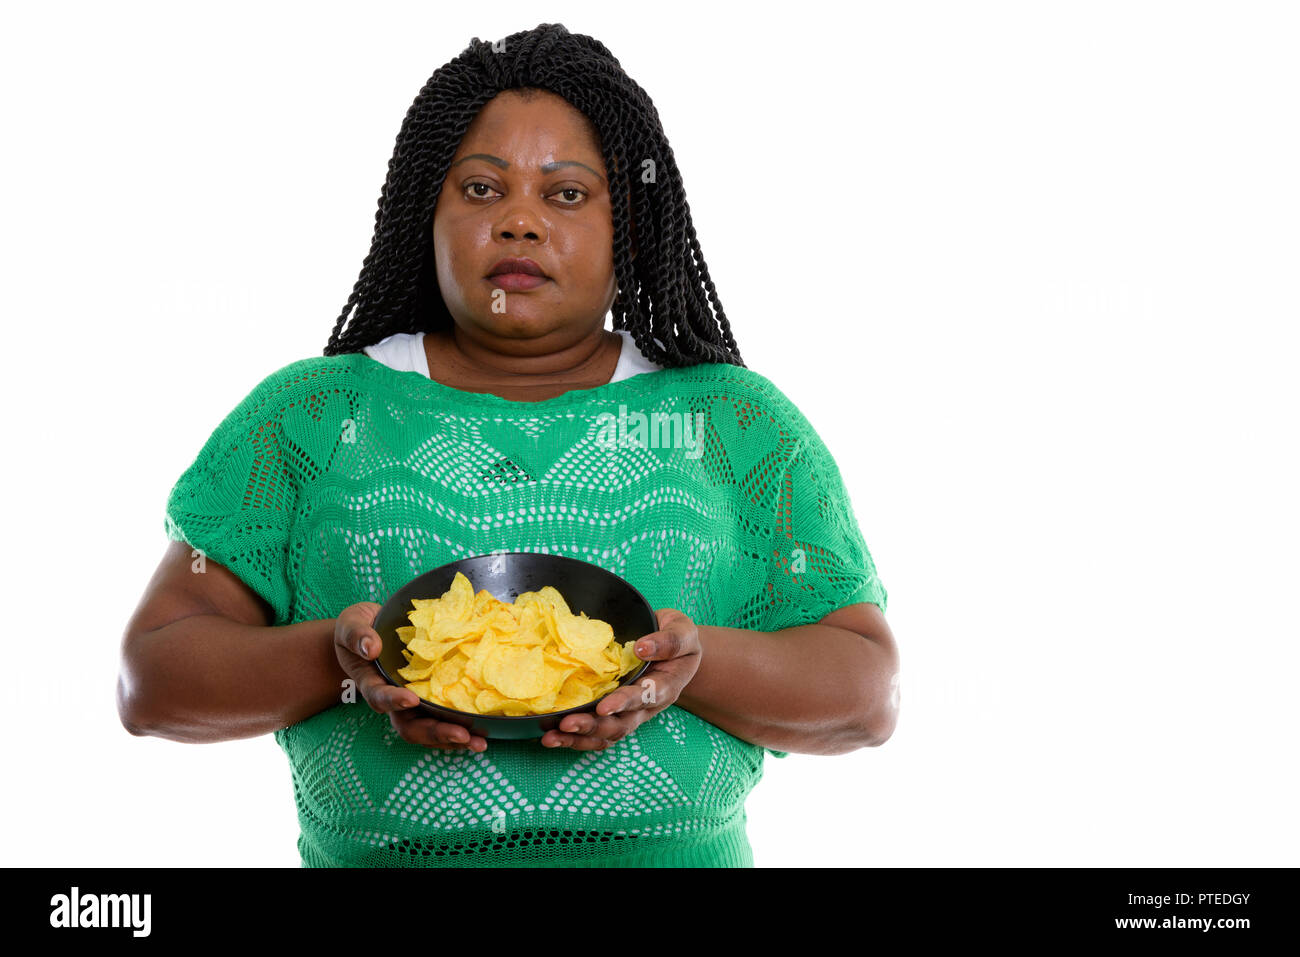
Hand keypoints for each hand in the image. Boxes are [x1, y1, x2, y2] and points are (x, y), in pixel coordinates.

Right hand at [334, 601, 487, 752]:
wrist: (366, 634)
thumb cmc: (357, 629)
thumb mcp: (351, 624)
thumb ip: (357, 635)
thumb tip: (371, 648)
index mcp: (372, 682)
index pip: (380, 696)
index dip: (394, 701)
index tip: (411, 699)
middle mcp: (392, 699)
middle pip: (409, 726)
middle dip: (435, 732)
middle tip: (462, 735)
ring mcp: (410, 704)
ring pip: (428, 730)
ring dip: (452, 739)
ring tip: (478, 742)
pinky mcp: (427, 700)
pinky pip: (441, 721)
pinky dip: (460, 729)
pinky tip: (481, 733)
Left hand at [540, 608, 701, 751]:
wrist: (674, 650)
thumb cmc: (677, 637)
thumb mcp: (682, 630)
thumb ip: (669, 640)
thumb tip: (642, 648)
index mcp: (666, 685)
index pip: (645, 697)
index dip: (624, 703)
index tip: (603, 707)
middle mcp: (647, 706)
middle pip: (621, 724)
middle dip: (593, 726)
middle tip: (567, 724)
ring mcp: (631, 714)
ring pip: (607, 734)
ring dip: (580, 738)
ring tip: (552, 737)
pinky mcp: (617, 715)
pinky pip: (598, 734)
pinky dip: (576, 739)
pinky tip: (553, 737)